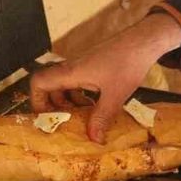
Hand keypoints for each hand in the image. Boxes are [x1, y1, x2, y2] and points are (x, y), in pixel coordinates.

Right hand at [29, 13, 180, 142]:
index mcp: (71, 73)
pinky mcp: (93, 66)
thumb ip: (101, 117)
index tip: (46, 118)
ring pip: (65, 86)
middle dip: (55, 107)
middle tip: (67, 123)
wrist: (144, 41)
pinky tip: (96, 106)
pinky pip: (78, 83)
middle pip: (50, 87)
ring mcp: (82, 66)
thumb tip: (93, 139)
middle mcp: (72, 68)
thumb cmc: (127, 63)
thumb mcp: (115, 95)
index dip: (36, 101)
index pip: (38, 82)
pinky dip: (81, 96)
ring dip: (69, 103)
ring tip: (83, 118)